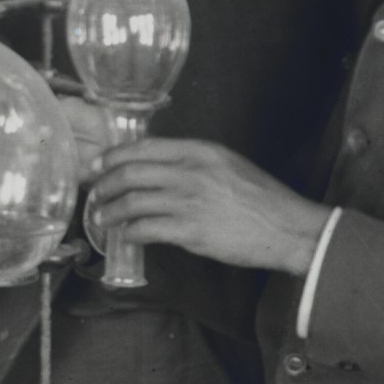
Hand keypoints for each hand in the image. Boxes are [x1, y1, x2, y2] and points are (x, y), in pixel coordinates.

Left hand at [81, 137, 330, 279]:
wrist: (290, 229)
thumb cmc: (262, 200)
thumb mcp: (228, 165)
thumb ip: (194, 163)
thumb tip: (155, 169)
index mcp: (200, 152)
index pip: (143, 147)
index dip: (113, 157)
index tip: (98, 166)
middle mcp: (191, 172)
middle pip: (129, 173)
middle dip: (104, 184)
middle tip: (94, 194)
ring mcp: (189, 202)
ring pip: (132, 202)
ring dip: (109, 212)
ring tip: (101, 218)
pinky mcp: (191, 231)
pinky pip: (145, 229)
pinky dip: (129, 232)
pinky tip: (126, 235)